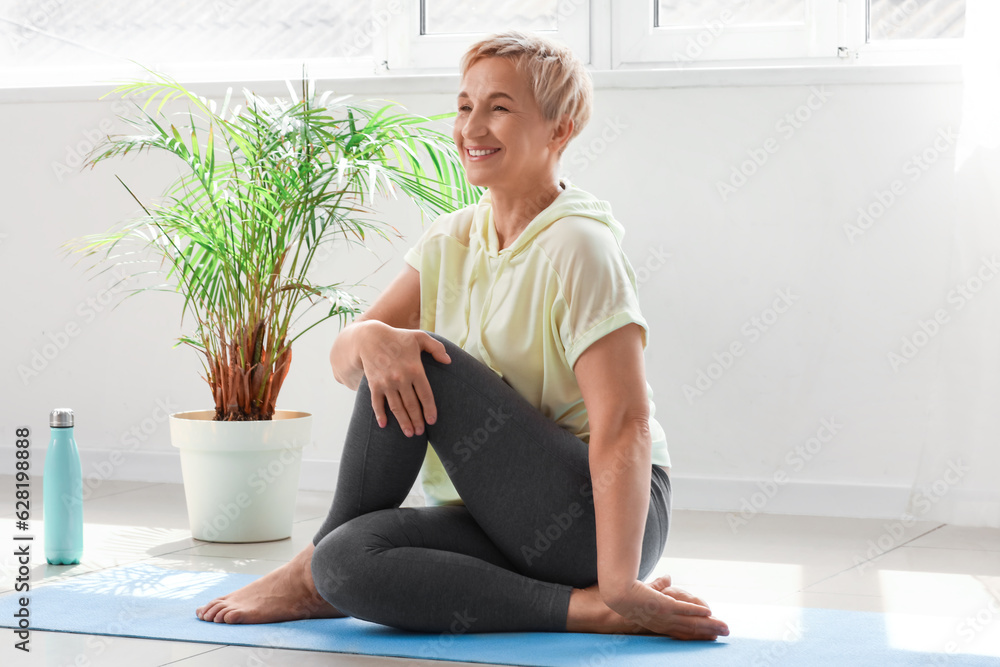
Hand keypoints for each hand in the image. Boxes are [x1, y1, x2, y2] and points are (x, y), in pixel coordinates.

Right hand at [356, 323, 450, 436]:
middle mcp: (401, 378)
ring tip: (409, 434)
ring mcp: (386, 383)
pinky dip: (380, 415)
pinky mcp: (373, 385)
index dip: (430, 410)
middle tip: (421, 432)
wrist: (369, 337)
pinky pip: (377, 403)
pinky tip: (384, 425)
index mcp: (415, 369)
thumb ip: (436, 348)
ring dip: (403, 422)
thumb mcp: (419, 338)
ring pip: (397, 407)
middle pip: (412, 405)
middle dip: (417, 421)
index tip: (432, 421)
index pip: (425, 395)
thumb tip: (449, 361)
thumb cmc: (397, 338)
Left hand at [607, 577, 728, 640]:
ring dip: (709, 624)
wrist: (618, 591)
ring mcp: (665, 615)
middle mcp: (663, 623)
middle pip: (692, 630)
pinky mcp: (664, 605)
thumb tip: (668, 577)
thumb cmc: (628, 593)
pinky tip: (709, 613)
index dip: (698, 633)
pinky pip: (684, 610)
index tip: (711, 634)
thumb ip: (659, 586)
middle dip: (709, 632)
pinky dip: (696, 611)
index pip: (682, 631)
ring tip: (723, 627)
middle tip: (725, 633)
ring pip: (692, 622)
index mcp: (659, 623)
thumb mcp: (647, 591)